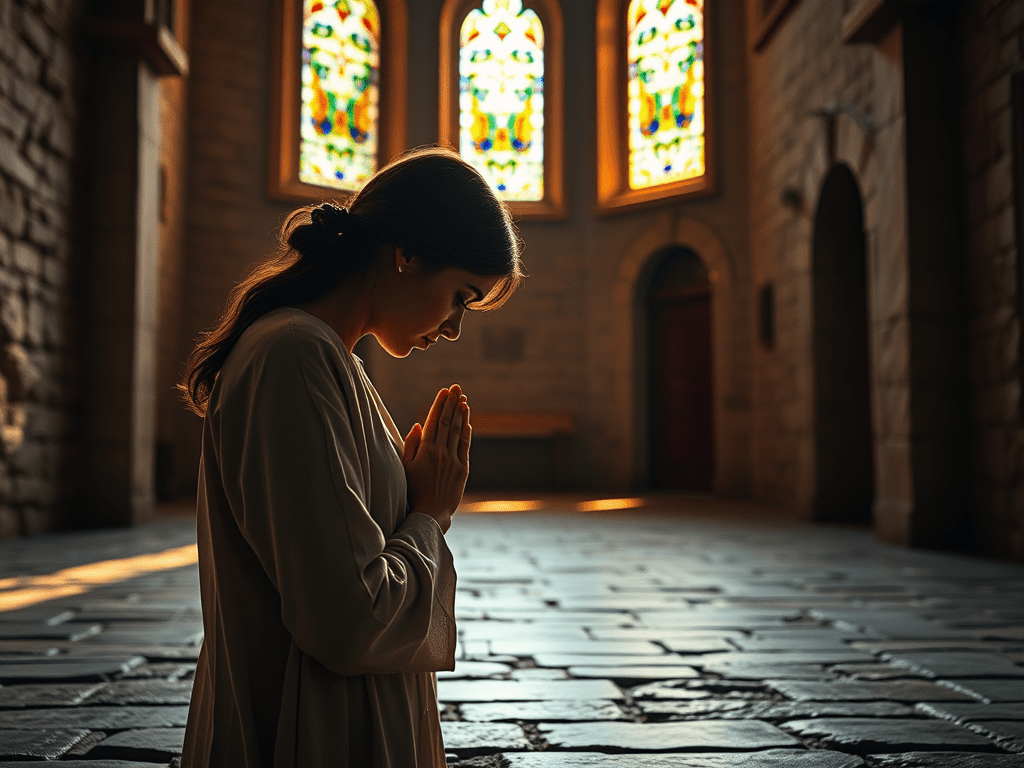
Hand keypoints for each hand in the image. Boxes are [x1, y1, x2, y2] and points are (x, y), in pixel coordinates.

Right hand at [402, 384, 471, 533]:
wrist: (430, 513)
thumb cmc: (413, 490)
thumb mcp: (405, 467)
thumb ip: (411, 444)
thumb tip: (419, 424)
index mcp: (425, 450)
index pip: (434, 421)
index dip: (439, 404)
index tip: (444, 391)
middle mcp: (441, 452)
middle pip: (448, 422)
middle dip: (452, 403)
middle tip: (456, 388)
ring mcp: (453, 460)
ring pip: (458, 431)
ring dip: (461, 414)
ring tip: (463, 399)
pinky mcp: (463, 469)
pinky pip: (466, 446)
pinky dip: (467, 432)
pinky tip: (467, 421)